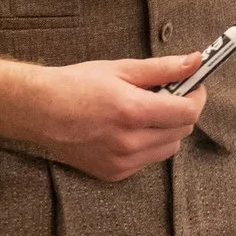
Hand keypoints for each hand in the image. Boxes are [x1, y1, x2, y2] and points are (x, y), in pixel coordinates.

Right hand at [32, 53, 207, 181]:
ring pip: (169, 148)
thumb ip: (162, 69)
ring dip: (166, 130)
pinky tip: (128, 130)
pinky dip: (147, 145)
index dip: (196, 97)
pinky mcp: (114, 174)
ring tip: (144, 113)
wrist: (39, 111)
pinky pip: (148, 160)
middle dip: (181, 111)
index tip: (193, 87)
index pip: (188, 113)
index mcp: (132, 111)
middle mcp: (129, 142)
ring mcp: (121, 162)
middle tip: (166, 95)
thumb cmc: (77, 85)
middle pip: (182, 131)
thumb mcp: (121, 69)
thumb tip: (195, 61)